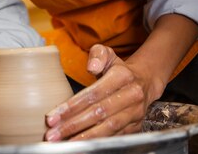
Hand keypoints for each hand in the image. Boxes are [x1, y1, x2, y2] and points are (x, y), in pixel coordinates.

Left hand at [44, 44, 158, 140]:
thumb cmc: (118, 70)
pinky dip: (97, 142)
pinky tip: (80, 145)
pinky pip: (114, 137)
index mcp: (122, 77)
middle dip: (73, 126)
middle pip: (98, 113)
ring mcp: (135, 114)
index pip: (93, 94)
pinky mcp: (135, 127)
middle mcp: (131, 96)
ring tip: (64, 144)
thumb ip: (97, 55)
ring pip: (108, 129)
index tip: (52, 117)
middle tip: (52, 134)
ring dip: (83, 138)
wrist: (144, 82)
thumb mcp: (107, 54)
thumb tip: (91, 67)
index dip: (72, 106)